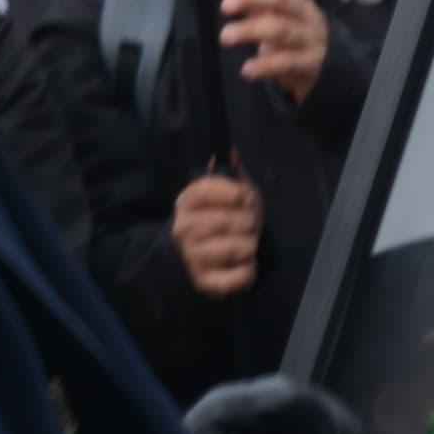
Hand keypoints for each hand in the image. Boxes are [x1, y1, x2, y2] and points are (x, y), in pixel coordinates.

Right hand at [172, 173, 262, 297]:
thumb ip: (232, 172)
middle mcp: (184, 229)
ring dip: (250, 246)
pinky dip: (248, 272)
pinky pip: (238, 276)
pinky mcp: (204, 282)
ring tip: (244, 245)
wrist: (193, 259)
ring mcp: (192, 257)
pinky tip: (244, 265)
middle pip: (229, 220)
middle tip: (247, 226)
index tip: (244, 196)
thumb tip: (232, 151)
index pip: (205, 190)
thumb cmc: (218, 219)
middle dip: (249, 222)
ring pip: (238, 247)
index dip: (232, 192)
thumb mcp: (227, 192)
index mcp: (186, 202)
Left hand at [218, 0, 328, 101]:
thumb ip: (261, 6)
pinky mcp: (310, 65)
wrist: (329, 69)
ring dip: (249, 30)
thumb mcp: (284, 18)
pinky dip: (263, 66)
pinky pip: (286, 62)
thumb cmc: (297, 40)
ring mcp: (310, 39)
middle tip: (226, 7)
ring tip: (226, 36)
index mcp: (300, 0)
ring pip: (280, 28)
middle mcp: (307, 15)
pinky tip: (247, 70)